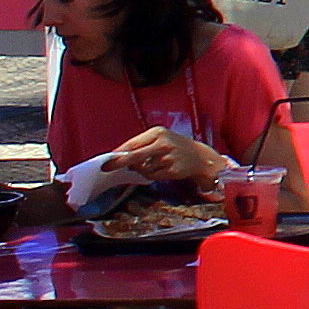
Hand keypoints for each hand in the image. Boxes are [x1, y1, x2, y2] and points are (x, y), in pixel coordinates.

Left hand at [104, 126, 222, 194]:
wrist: (201, 157)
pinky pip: (151, 176)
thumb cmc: (175, 147)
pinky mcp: (172, 170)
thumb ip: (141, 144)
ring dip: (140, 169)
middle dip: (119, 163)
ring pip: (142, 168)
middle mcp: (164, 144)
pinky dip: (150, 175)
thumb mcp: (161, 138)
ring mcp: (168, 158)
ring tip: (151, 164)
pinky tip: (158, 170)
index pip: (133, 143)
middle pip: (134, 156)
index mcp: (158, 132)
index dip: (118, 152)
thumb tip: (118, 155)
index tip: (107, 159)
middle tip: (107, 168)